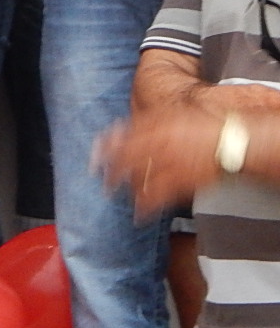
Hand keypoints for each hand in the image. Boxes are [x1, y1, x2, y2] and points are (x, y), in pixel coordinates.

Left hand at [96, 105, 220, 215]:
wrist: (231, 144)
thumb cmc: (203, 126)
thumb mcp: (173, 114)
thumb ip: (148, 120)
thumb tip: (125, 127)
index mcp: (155, 126)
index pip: (123, 136)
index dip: (106, 145)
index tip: (95, 152)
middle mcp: (158, 144)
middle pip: (126, 157)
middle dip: (109, 168)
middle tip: (97, 175)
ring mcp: (169, 164)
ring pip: (139, 177)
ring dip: (124, 186)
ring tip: (112, 191)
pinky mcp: (182, 183)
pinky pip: (159, 196)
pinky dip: (146, 206)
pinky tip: (139, 214)